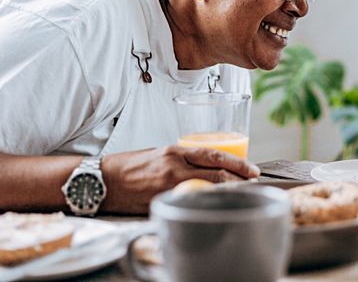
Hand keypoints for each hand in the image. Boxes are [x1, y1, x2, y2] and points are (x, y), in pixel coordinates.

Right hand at [100, 146, 259, 213]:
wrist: (104, 180)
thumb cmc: (131, 165)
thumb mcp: (161, 153)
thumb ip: (183, 159)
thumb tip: (206, 167)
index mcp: (175, 151)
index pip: (214, 155)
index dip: (238, 163)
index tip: (253, 169)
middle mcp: (174, 167)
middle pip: (216, 173)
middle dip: (239, 179)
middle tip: (253, 183)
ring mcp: (168, 187)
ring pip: (207, 190)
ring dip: (226, 192)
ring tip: (240, 194)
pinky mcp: (161, 203)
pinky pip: (189, 203)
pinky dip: (204, 204)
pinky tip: (213, 206)